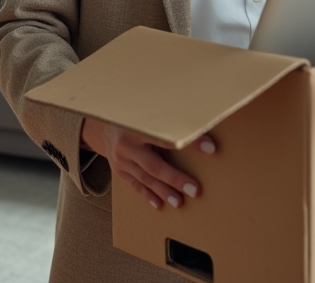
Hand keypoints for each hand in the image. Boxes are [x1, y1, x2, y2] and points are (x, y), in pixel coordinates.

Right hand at [80, 116, 215, 209]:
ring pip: (145, 179)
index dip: (190, 142)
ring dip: (164, 191)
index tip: (210, 148)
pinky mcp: (119, 170)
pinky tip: (161, 204)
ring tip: (180, 202)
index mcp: (138, 126)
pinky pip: (135, 185)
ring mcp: (121, 160)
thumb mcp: (148, 111)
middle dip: (176, 179)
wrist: (103, 123)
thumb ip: (168, 116)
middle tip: (195, 189)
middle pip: (154, 166)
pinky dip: (149, 195)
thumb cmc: (134, 115)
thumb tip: (199, 119)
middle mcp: (127, 145)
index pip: (167, 137)